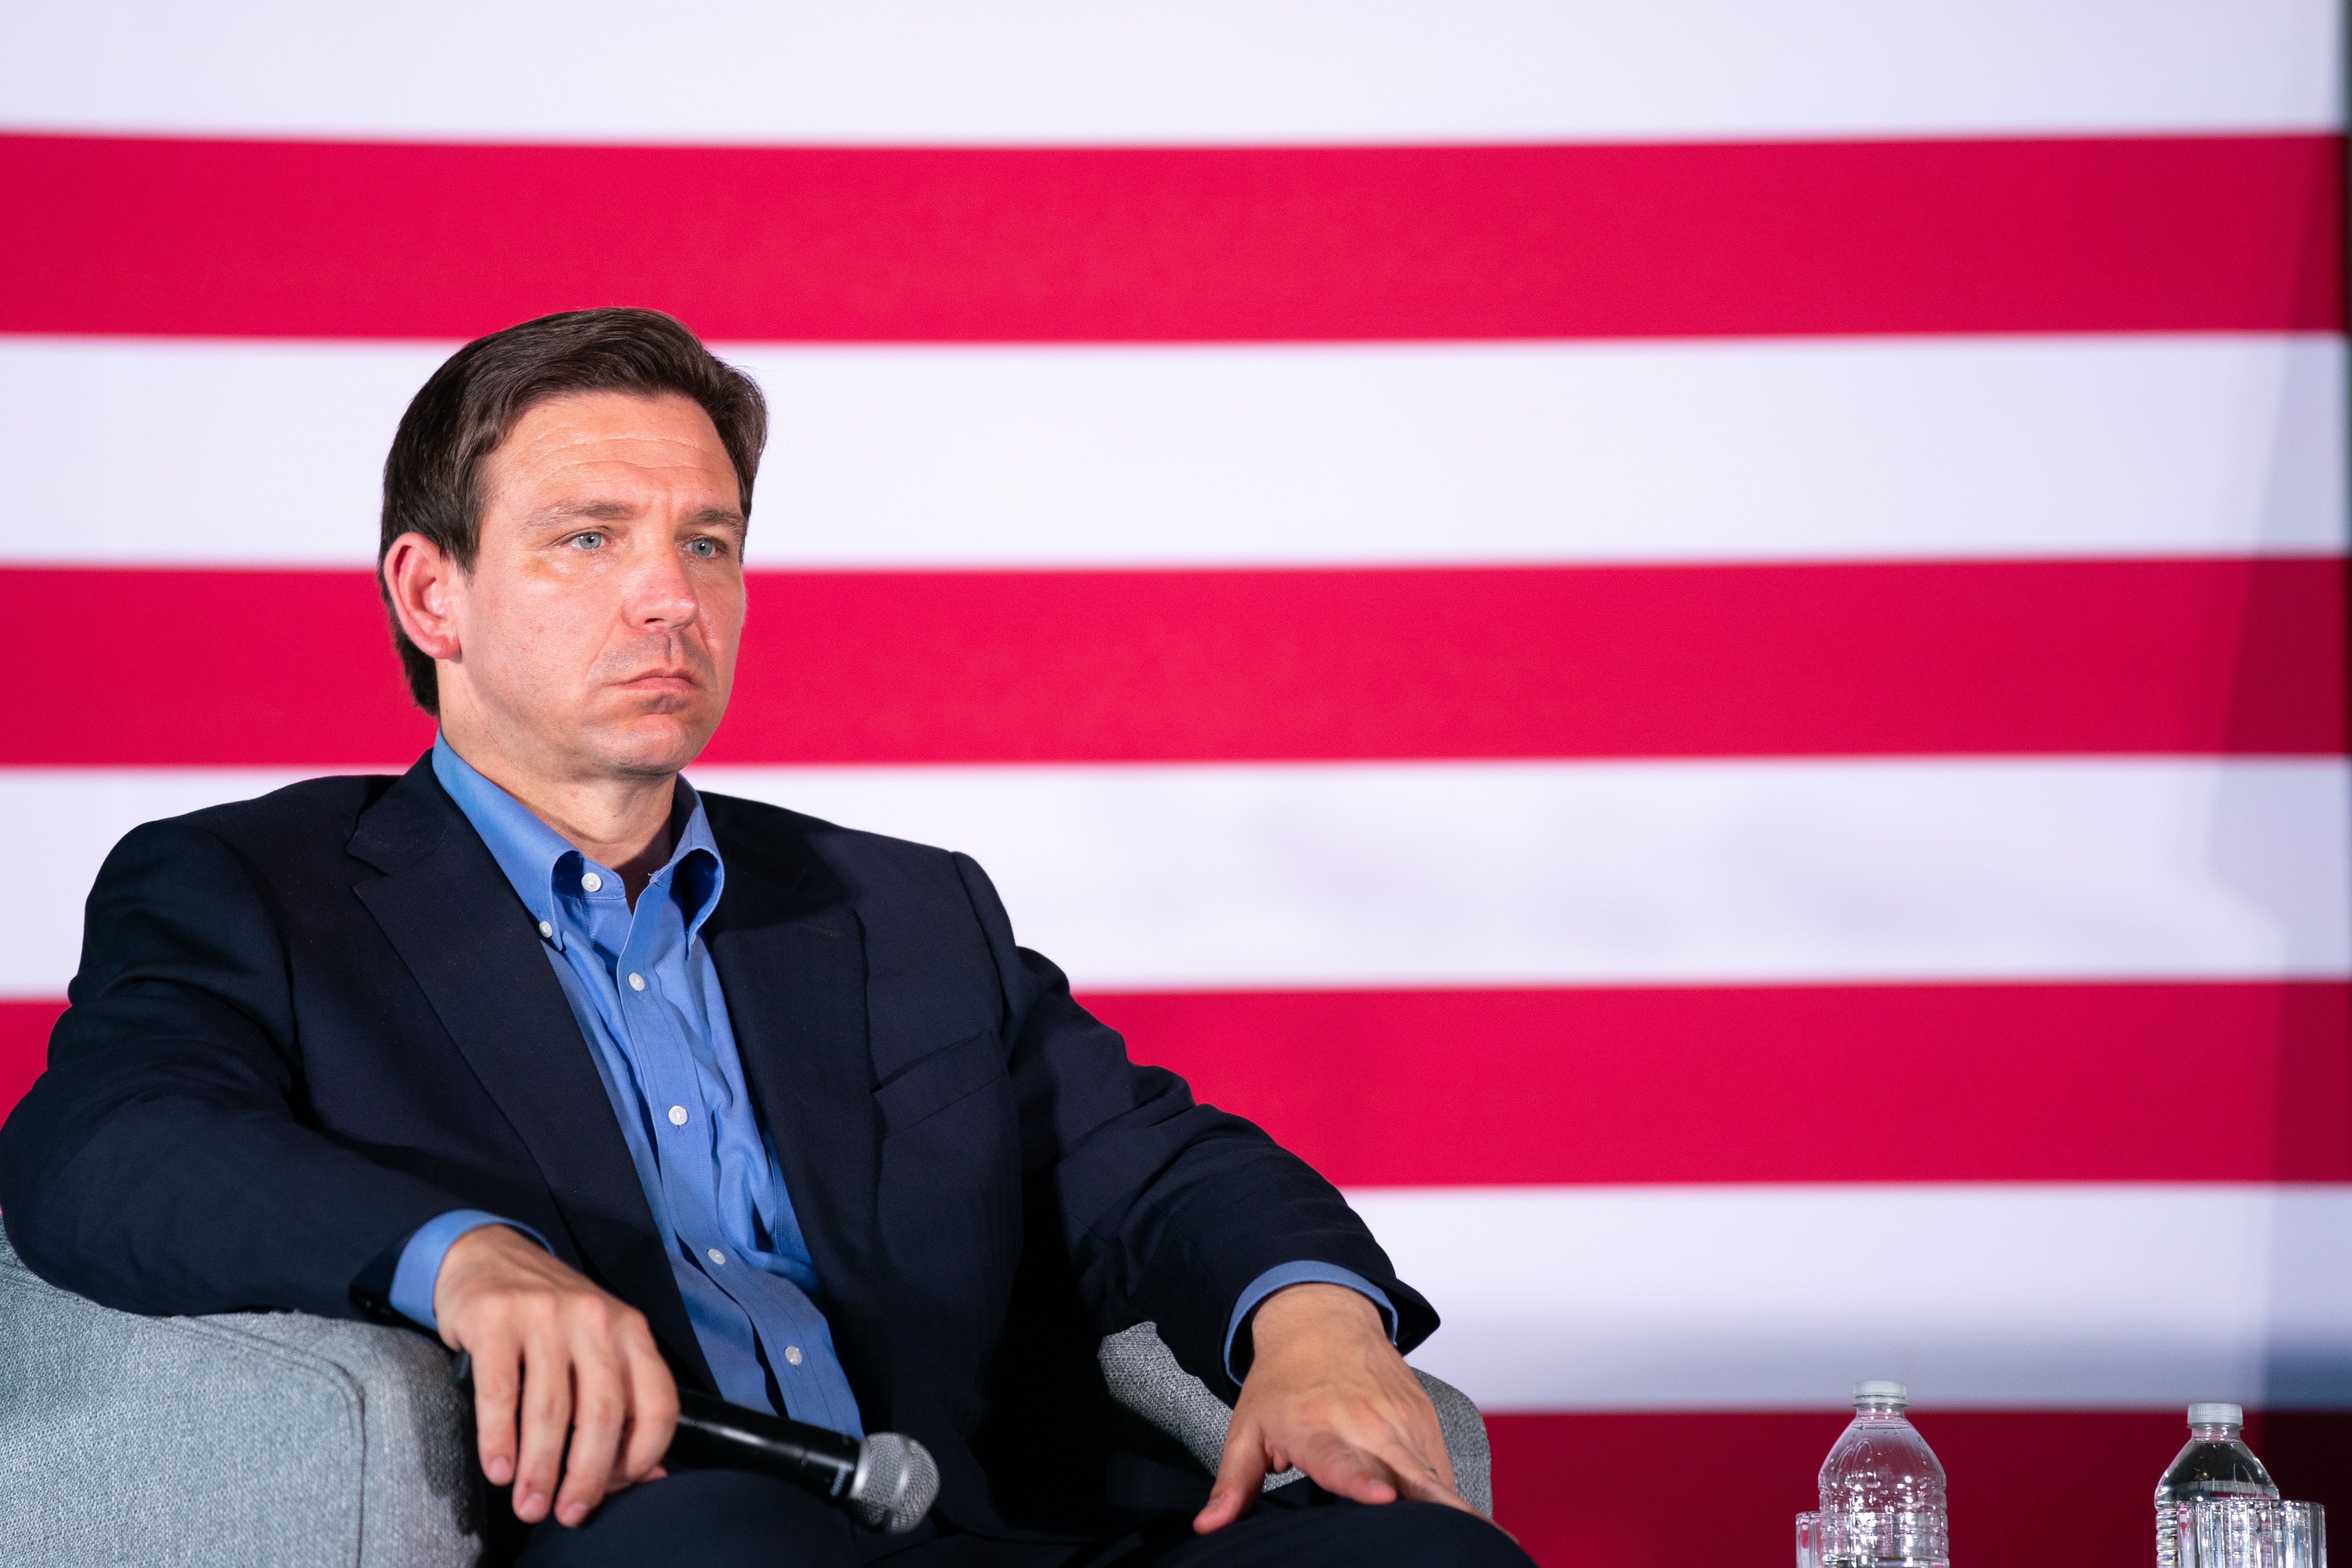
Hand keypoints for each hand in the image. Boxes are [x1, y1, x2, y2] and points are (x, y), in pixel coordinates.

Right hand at [433, 1224, 678, 1527]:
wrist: (489, 1254)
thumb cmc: (551, 1315)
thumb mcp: (598, 1346)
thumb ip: (624, 1404)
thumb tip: (650, 1478)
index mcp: (630, 1329)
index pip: (658, 1402)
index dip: (642, 1455)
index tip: (615, 1488)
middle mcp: (595, 1318)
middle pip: (603, 1413)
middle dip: (586, 1475)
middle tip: (567, 1512)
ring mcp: (544, 1315)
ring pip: (550, 1409)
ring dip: (540, 1468)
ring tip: (530, 1503)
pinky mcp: (495, 1319)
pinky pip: (499, 1392)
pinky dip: (499, 1439)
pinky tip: (499, 1469)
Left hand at [1194, 1282, 1478, 1532]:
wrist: (1322, 1317)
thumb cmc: (1282, 1379)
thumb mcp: (1246, 1428)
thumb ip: (1233, 1483)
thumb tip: (1207, 1527)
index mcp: (1317, 1429)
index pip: (1343, 1463)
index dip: (1361, 1484)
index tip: (1382, 1499)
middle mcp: (1365, 1424)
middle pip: (1408, 1475)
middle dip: (1434, 1508)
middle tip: (1461, 1540)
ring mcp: (1400, 1421)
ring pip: (1435, 1476)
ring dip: (1451, 1509)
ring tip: (1484, 1543)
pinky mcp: (1424, 1419)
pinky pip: (1442, 1467)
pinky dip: (1450, 1494)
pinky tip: (1463, 1522)